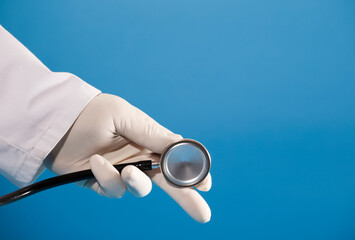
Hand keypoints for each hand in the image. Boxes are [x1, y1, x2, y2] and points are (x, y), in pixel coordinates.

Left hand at [44, 93, 211, 222]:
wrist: (57, 122)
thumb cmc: (94, 112)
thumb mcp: (127, 116)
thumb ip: (154, 134)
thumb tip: (182, 147)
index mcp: (150, 140)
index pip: (177, 158)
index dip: (192, 171)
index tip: (205, 183)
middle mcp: (140, 157)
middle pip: (169, 181)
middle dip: (187, 197)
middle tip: (203, 214)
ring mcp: (123, 171)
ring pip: (142, 189)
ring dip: (137, 183)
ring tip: (126, 171)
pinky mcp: (104, 182)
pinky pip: (114, 190)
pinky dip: (107, 178)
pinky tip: (96, 162)